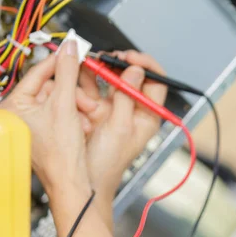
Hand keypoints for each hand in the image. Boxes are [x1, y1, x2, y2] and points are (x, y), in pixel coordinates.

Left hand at [0, 41, 93, 196]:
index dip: (60, 62)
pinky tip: (82, 125)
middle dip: (73, 95)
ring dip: (77, 106)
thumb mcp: (66, 104)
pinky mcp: (45, 131)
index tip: (75, 52)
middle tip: (86, 101)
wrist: (71, 180)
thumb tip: (70, 48)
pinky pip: (62, 113)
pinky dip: (76, 116)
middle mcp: (20, 114)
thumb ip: (68, 71)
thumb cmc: (60, 154)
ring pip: (60, 100)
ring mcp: (33, 123)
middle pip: (52, 88)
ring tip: (84, 118)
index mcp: (14, 105)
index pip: (38, 72)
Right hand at [78, 51, 166, 199]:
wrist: (84, 180)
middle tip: (107, 56)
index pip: (156, 81)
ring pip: (111, 79)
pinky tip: (80, 71)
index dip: (146, 65)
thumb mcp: (120, 127)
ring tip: (91, 60)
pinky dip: (87, 78)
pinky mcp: (96, 109)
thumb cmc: (107, 162)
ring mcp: (114, 108)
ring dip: (102, 68)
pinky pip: (93, 87)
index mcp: (147, 114)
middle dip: (120, 63)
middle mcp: (133, 109)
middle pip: (133, 76)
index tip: (129, 57)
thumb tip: (136, 71)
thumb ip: (127, 98)